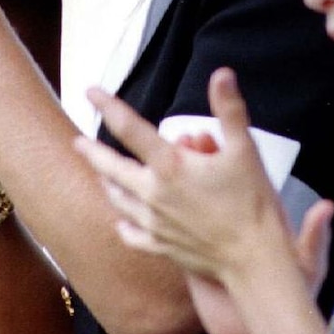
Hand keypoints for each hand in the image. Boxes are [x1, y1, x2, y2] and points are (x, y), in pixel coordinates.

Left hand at [77, 67, 332, 296]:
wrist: (255, 259)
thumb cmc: (253, 202)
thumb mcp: (244, 149)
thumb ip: (229, 109)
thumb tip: (222, 73)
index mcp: (169, 165)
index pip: (129, 128)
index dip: (108, 106)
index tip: (91, 91)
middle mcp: (153, 193)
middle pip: (110, 168)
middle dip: (92, 153)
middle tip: (77, 143)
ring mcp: (154, 222)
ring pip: (118, 200)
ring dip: (106, 184)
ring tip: (100, 176)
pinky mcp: (161, 245)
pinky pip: (131, 234)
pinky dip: (123, 224)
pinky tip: (121, 222)